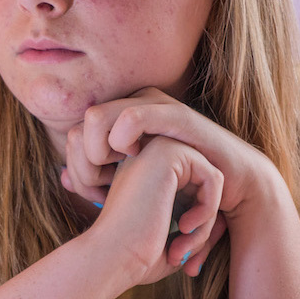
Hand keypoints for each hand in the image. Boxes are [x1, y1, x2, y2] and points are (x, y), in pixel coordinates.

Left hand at [67, 87, 285, 224]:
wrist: (235, 189)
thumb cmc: (183, 191)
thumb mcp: (135, 187)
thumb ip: (99, 182)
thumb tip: (63, 176)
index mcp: (120, 120)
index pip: (75, 135)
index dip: (77, 167)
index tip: (93, 193)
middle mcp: (133, 105)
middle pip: (80, 124)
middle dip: (83, 161)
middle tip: (100, 186)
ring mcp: (154, 106)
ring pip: (96, 117)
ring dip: (96, 152)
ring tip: (114, 173)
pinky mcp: (174, 114)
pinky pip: (131, 117)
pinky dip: (121, 140)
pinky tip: (132, 160)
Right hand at [85, 136, 223, 284]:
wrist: (111, 257)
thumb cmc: (137, 255)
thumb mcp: (175, 240)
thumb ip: (199, 226)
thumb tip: (226, 220)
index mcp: (144, 173)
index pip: (192, 192)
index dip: (197, 226)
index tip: (181, 255)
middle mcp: (147, 156)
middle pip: (202, 184)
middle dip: (203, 223)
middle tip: (184, 253)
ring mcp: (155, 149)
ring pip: (210, 180)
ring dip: (207, 219)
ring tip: (184, 245)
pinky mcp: (167, 152)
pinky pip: (214, 177)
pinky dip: (209, 209)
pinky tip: (185, 227)